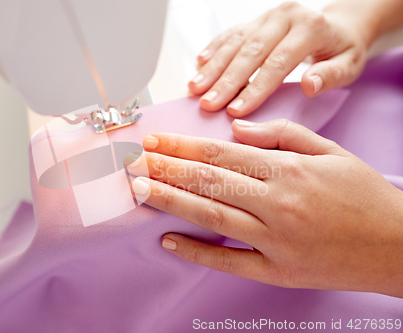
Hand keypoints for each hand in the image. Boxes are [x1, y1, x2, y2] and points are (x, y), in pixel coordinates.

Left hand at [131, 119, 402, 297]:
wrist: (397, 245)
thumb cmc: (364, 196)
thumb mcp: (330, 152)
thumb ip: (282, 136)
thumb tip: (238, 131)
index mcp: (288, 171)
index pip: (221, 155)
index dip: (182, 147)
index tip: (155, 141)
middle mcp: (276, 204)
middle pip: (208, 182)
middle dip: (166, 169)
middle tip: (134, 161)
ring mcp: (274, 241)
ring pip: (211, 216)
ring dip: (171, 202)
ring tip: (140, 190)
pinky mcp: (277, 271)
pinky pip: (229, 262)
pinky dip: (197, 252)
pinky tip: (169, 241)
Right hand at [189, 2, 367, 116]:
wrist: (336, 26)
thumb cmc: (341, 50)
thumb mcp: (349, 65)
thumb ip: (330, 75)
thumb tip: (308, 85)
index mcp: (309, 27)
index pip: (278, 62)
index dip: (255, 88)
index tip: (236, 110)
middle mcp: (284, 17)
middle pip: (251, 52)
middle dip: (226, 80)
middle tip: (208, 103)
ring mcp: (266, 17)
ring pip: (235, 43)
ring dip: (213, 67)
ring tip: (195, 88)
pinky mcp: (254, 21)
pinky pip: (230, 34)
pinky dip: (213, 49)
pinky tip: (198, 64)